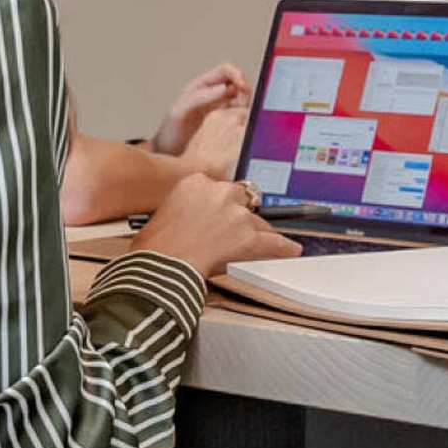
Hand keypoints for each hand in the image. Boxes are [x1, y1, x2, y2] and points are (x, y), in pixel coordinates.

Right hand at [133, 172, 295, 279]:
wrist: (161, 266)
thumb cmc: (156, 246)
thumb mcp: (165, 210)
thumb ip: (188, 205)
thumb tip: (197, 215)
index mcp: (197, 182)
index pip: (220, 189)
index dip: (222, 205)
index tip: (222, 213)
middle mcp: (220, 192)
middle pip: (242, 200)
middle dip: (239, 215)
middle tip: (230, 231)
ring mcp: (237, 214)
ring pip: (256, 221)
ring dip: (253, 233)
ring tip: (251, 246)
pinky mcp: (249, 237)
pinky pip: (274, 241)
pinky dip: (284, 248)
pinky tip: (291, 250)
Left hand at [150, 63, 247, 157]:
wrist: (167, 156)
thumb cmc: (169, 134)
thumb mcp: (178, 113)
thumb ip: (199, 98)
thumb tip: (223, 88)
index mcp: (201, 86)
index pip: (225, 70)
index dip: (238, 75)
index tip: (244, 87)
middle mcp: (212, 95)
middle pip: (238, 83)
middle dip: (245, 91)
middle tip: (245, 106)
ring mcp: (219, 109)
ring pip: (242, 99)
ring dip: (247, 105)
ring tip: (243, 117)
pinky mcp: (224, 124)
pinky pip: (240, 115)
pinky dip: (245, 117)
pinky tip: (242, 126)